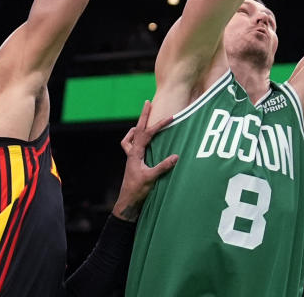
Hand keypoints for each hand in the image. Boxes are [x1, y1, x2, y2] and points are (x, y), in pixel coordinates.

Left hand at [112, 100, 178, 221]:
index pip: (148, 134)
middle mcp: (132, 152)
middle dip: (144, 116)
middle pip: (137, 129)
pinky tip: (140, 142)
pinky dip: (134, 140)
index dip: (159, 124)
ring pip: (131, 137)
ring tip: (143, 122)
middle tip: (147, 102)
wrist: (127, 202)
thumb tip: (176, 156)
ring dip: (137, 128)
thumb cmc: (137, 191)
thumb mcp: (151, 178)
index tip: (171, 117)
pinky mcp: (133, 163)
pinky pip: (131, 146)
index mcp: (136, 153)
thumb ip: (163, 166)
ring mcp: (131, 157)